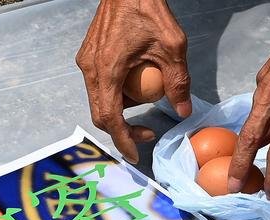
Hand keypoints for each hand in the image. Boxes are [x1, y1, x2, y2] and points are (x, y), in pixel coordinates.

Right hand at [76, 0, 191, 162]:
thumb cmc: (148, 8)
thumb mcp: (173, 46)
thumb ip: (178, 81)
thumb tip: (183, 111)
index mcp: (107, 72)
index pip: (110, 119)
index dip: (123, 140)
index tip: (135, 155)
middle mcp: (90, 70)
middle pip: (100, 115)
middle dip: (121, 130)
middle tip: (146, 132)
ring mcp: (86, 63)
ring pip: (98, 100)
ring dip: (119, 111)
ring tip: (144, 102)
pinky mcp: (88, 56)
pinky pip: (98, 84)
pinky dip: (115, 92)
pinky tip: (134, 83)